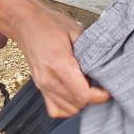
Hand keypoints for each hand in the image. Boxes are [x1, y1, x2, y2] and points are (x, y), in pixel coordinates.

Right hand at [11, 2, 109, 118]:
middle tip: (100, 84)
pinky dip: (67, 107)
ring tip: (87, 86)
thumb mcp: (76, 30)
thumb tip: (106, 64)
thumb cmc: (49, 23)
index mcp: (60, 64)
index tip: (108, 88)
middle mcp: (49, 80)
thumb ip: (90, 49)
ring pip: (67, 110)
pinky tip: (74, 94)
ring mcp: (42, 85)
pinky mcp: (40, 87)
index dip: (100, 95)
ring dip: (81, 102)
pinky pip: (55, 110)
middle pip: (77, 104)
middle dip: (93, 98)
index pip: (83, 95)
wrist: (24, 23)